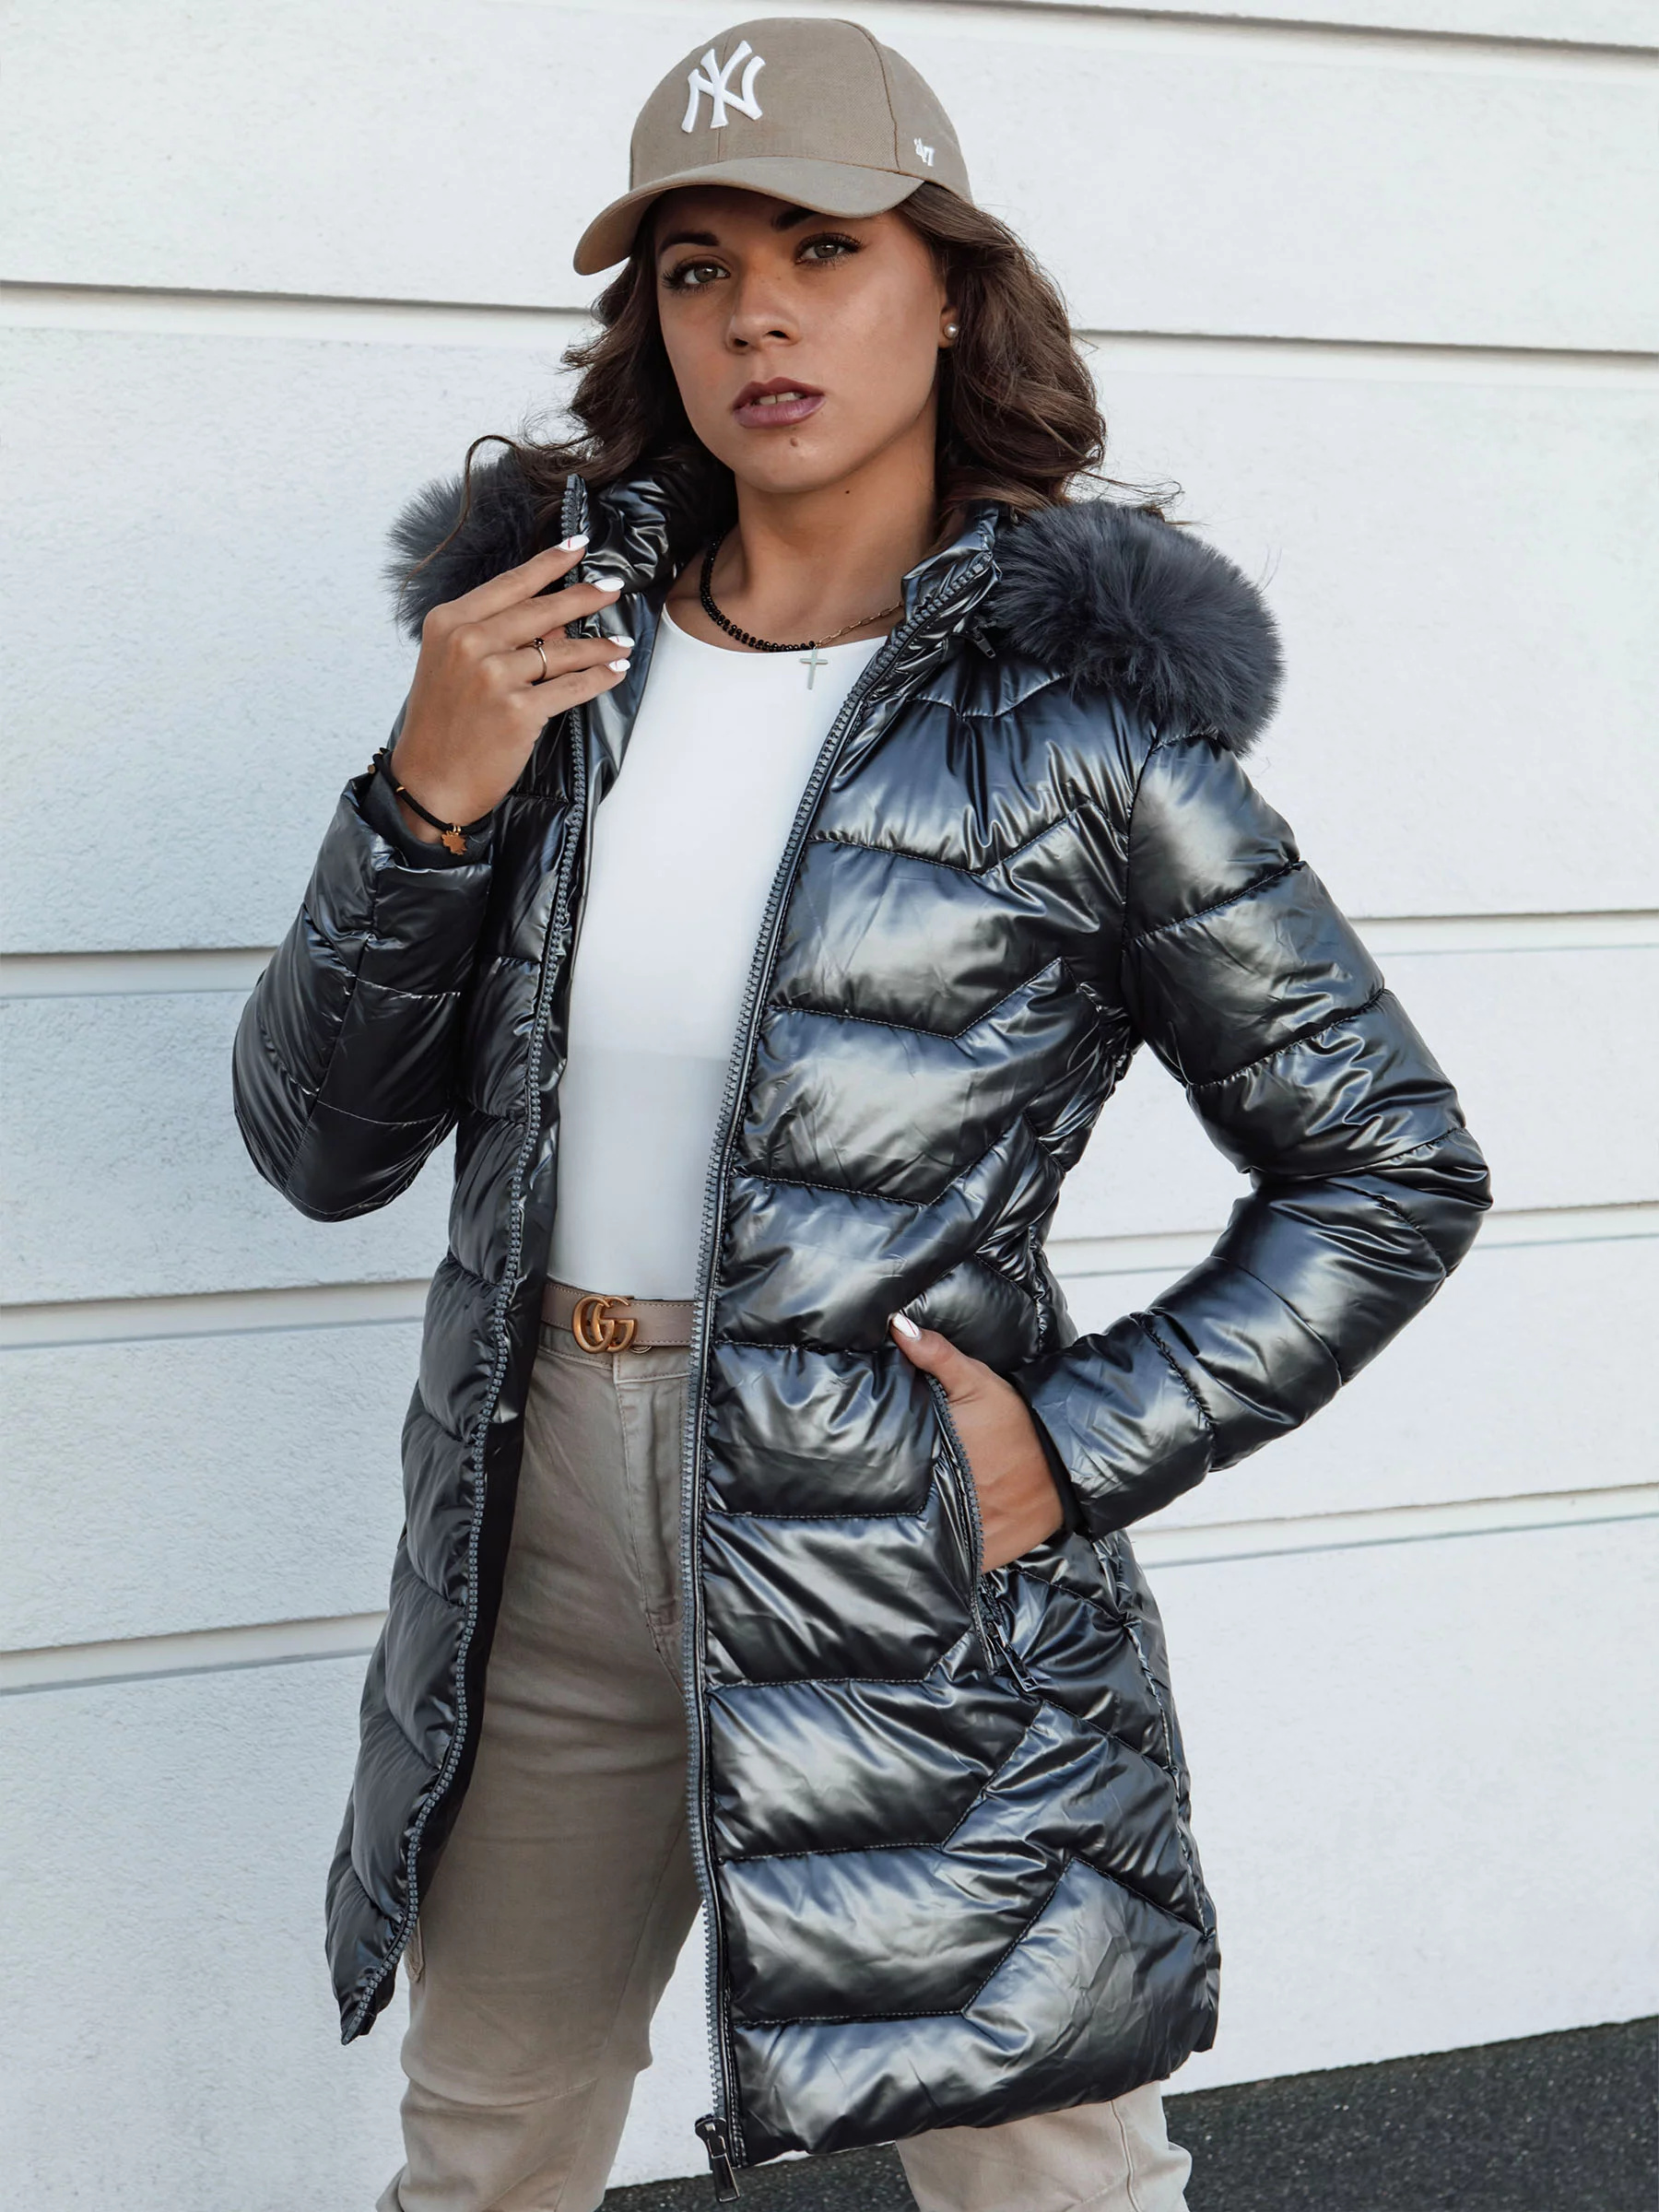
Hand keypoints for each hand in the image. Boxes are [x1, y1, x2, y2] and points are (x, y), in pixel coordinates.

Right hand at [389, 536, 633, 839]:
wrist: (428, 782)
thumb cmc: (442, 726)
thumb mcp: (455, 667)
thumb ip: (499, 637)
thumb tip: (557, 621)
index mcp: (448, 623)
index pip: (509, 584)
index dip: (548, 563)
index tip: (577, 545)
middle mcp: (469, 642)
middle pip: (541, 611)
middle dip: (584, 597)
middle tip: (613, 588)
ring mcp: (494, 676)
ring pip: (561, 651)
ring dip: (599, 646)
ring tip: (622, 642)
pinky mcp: (518, 711)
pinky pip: (571, 687)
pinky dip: (598, 679)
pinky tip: (615, 672)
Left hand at [889, 1314, 1064, 1570]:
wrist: (1067, 1460)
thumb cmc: (1018, 1420)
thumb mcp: (977, 1381)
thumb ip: (936, 1355)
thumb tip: (897, 1326)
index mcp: (941, 1458)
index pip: (889, 1476)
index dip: (869, 1479)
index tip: (852, 1476)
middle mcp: (951, 1500)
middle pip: (904, 1512)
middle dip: (888, 1510)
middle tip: (866, 1504)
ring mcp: (970, 1533)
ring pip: (927, 1545)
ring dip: (914, 1538)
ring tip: (895, 1530)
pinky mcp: (987, 1555)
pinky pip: (954, 1566)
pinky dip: (942, 1562)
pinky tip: (928, 1554)